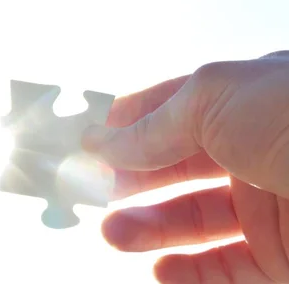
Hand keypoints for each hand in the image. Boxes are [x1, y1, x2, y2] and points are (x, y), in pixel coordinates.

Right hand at [83, 51, 288, 283]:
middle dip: (134, 179)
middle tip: (96, 192)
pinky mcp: (287, 261)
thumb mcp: (215, 97)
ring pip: (197, 221)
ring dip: (149, 228)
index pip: (177, 109)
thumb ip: (155, 124)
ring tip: (113, 233)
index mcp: (249, 101)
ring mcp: (275, 208)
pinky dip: (189, 273)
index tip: (94, 143)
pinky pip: (227, 271)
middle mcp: (260, 152)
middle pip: (180, 168)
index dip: (132, 123)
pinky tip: (160, 269)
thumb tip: (104, 141)